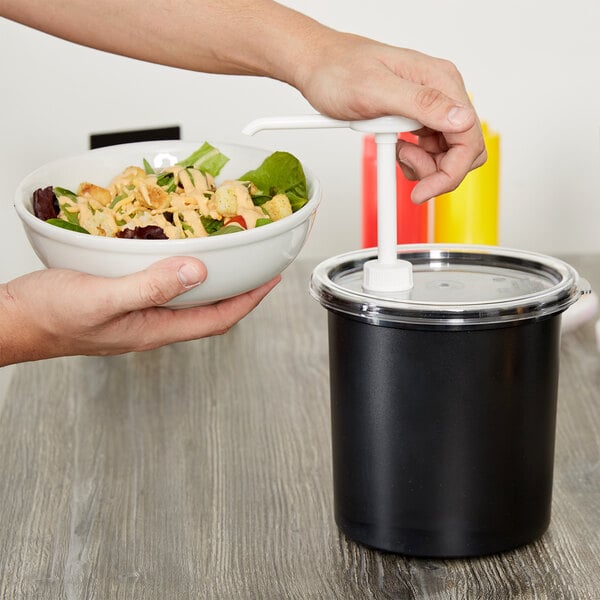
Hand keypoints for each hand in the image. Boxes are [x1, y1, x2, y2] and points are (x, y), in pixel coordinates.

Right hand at [0, 257, 279, 364]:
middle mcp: (151, 324)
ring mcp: (137, 314)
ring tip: (229, 261)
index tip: (271, 281)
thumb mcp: (103, 298)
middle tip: (258, 269)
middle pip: (209, 312)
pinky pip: (164, 288)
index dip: (249, 301)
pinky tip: (176, 257)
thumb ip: (150, 287)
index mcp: (154, 329)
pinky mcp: (121, 301)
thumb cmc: (48, 317)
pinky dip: (180, 272)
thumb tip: (197, 272)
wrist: (11, 320)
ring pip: (188, 300)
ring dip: (212, 282)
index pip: (218, 319)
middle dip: (239, 292)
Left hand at [294, 32, 485, 202]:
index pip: (468, 137)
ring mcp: (428, 106)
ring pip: (445, 154)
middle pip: (462, 149)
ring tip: (394, 151)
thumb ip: (422, 104)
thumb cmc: (340, 70)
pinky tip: (394, 149)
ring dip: (422, 164)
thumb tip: (461, 119)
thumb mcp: (377, 89)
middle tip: (404, 164)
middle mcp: (441, 93)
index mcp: (440, 82)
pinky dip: (412, 159)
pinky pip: (428, 149)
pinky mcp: (415, 117)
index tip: (424, 190)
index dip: (450, 172)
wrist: (318, 65)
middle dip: (437, 170)